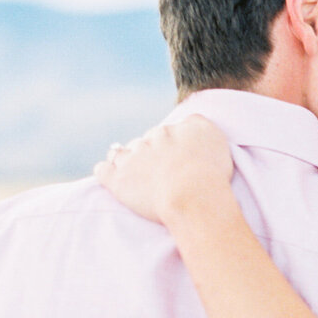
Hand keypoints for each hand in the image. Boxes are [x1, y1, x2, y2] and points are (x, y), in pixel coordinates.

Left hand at [93, 117, 234, 225]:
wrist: (192, 195)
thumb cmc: (209, 172)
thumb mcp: (214, 136)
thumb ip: (199, 124)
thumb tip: (189, 123)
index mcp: (170, 131)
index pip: (165, 134)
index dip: (170, 148)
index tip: (177, 162)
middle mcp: (149, 139)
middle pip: (144, 143)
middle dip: (149, 155)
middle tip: (161, 173)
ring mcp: (131, 159)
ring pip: (121, 153)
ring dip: (126, 161)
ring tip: (136, 175)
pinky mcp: (118, 180)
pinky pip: (103, 170)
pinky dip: (105, 171)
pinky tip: (111, 176)